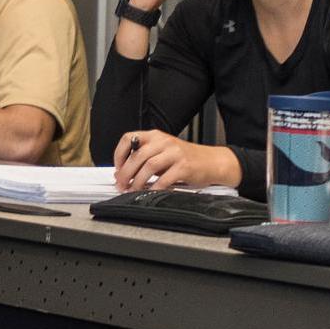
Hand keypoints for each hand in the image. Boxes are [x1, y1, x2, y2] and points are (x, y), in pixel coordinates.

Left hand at [112, 130, 237, 191]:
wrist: (212, 161)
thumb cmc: (186, 158)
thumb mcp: (163, 152)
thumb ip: (145, 159)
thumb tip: (122, 173)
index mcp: (156, 136)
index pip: (129, 139)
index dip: (119, 154)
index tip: (117, 168)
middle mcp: (164, 142)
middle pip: (137, 155)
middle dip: (125, 173)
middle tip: (121, 184)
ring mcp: (175, 153)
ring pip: (148, 166)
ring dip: (137, 181)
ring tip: (133, 190)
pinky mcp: (184, 166)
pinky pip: (164, 178)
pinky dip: (155, 187)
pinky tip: (152, 192)